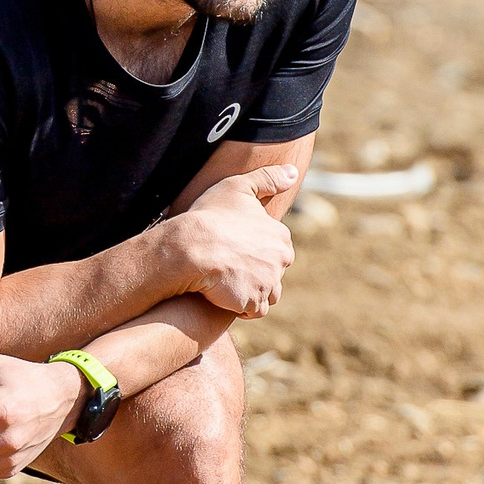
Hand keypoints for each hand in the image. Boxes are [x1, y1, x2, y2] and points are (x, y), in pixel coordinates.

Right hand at [169, 164, 297, 318]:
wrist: (191, 247)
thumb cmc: (210, 215)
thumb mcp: (238, 186)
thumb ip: (268, 178)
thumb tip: (292, 172)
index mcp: (280, 236)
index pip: (276, 248)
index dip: (255, 249)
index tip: (236, 247)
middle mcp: (281, 261)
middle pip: (273, 272)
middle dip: (257, 272)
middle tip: (230, 265)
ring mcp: (268, 284)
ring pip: (266, 293)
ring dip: (252, 291)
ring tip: (227, 282)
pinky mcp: (253, 303)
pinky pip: (253, 310)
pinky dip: (241, 306)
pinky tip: (224, 296)